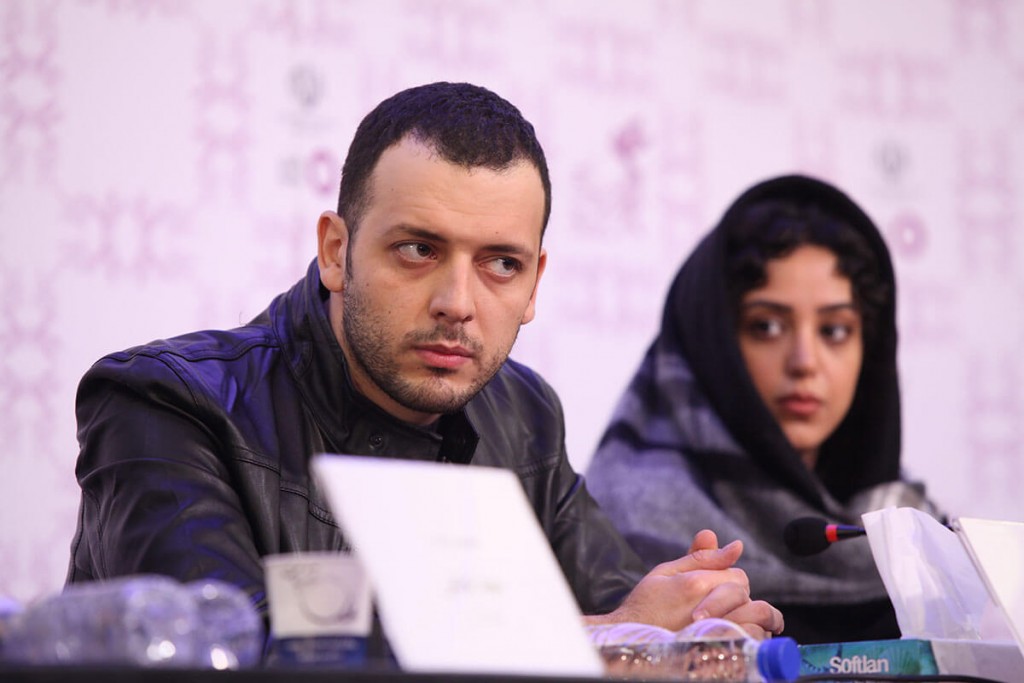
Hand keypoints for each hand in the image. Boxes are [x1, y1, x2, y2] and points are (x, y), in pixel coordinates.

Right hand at [583, 529, 783, 637]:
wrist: (630, 641)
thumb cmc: (646, 605)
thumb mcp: (666, 572)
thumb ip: (702, 557)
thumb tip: (736, 545)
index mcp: (695, 584)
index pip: (738, 576)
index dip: (728, 580)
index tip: (714, 588)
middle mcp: (708, 607)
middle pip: (745, 595)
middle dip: (736, 597)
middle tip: (716, 604)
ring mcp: (714, 631)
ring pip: (751, 618)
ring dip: (746, 617)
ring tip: (727, 620)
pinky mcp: (717, 649)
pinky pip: (747, 640)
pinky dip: (745, 636)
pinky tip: (730, 635)